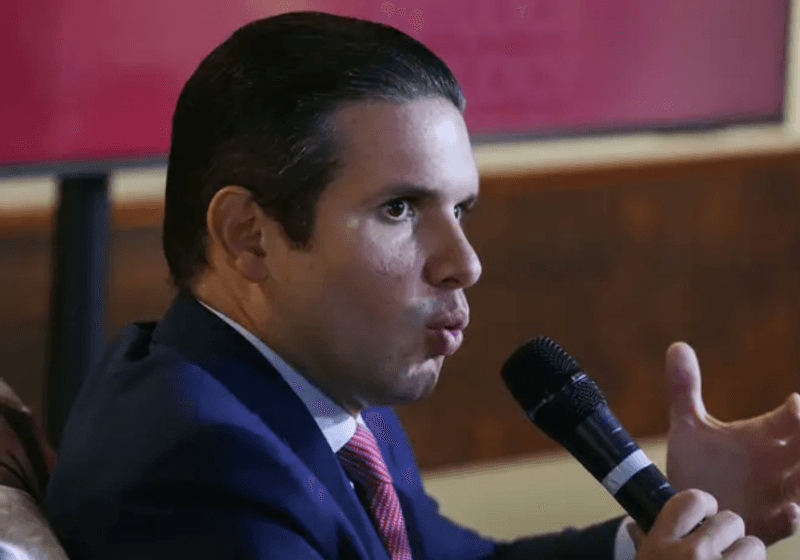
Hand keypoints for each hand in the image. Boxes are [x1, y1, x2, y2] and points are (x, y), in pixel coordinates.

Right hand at [636, 489, 764, 559]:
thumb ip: (644, 542)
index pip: (692, 499)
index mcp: (662, 542)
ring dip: (745, 552)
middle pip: (730, 520)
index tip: (704, 514)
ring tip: (732, 559)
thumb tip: (635, 525)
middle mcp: (692, 555)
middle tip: (720, 545)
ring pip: (752, 545)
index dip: (704, 503)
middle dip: (728, 532)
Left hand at [664, 342, 799, 545]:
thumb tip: (677, 345)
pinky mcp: (763, 524)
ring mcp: (774, 496)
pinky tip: (790, 510)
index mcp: (765, 438)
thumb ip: (684, 389)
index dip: (797, 412)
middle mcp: (777, 466)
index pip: (792, 420)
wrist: (686, 507)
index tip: (795, 404)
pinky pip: (784, 524)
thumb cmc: (696, 465)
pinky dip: (789, 519)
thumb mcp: (688, 427)